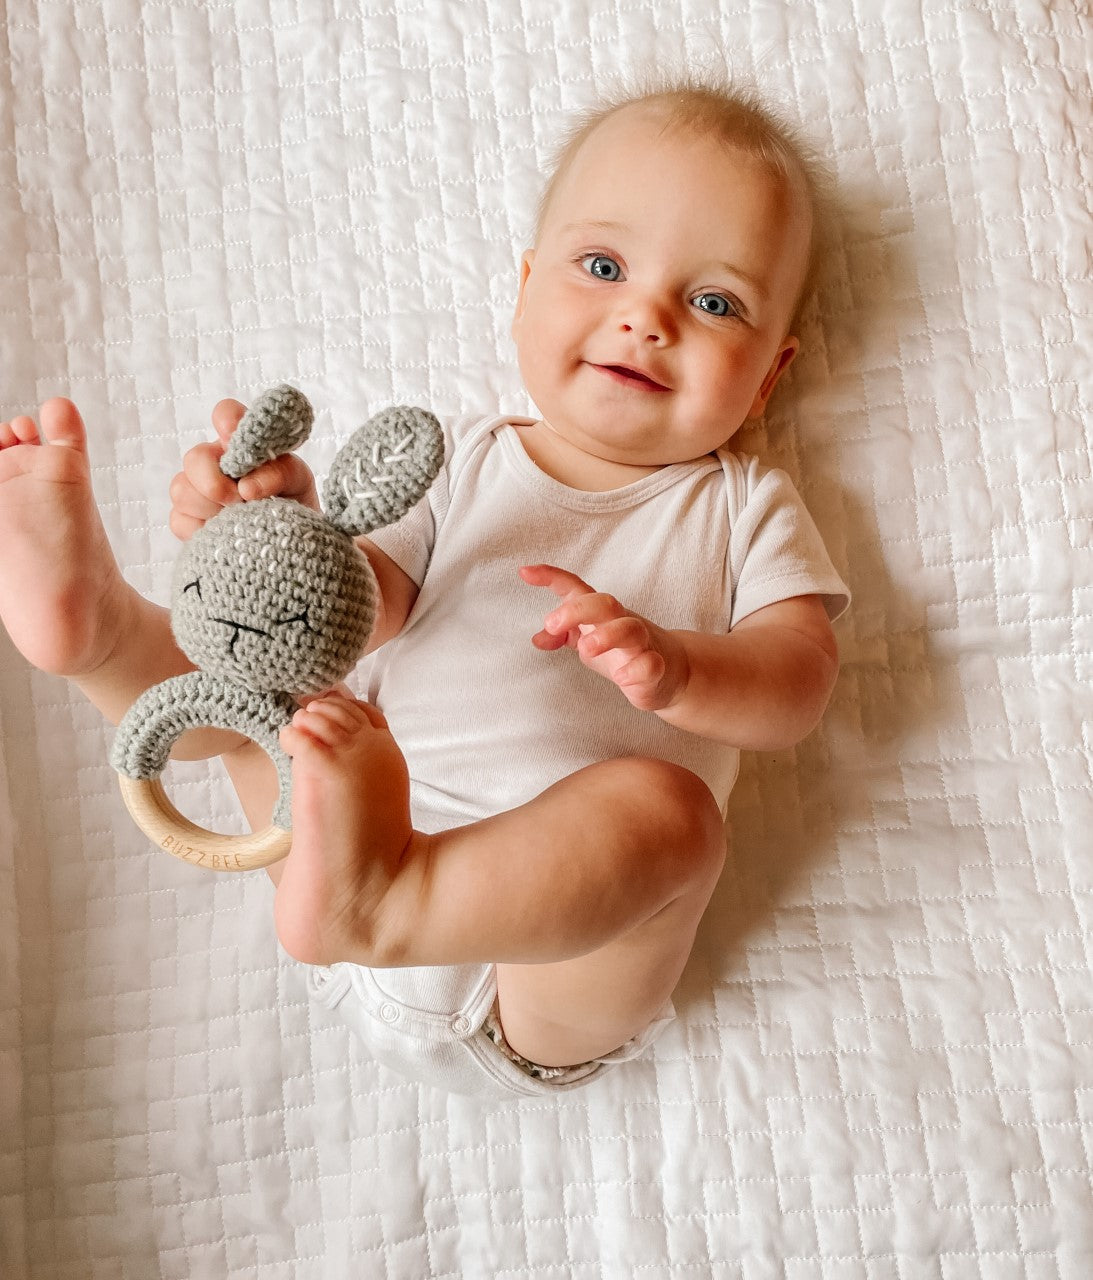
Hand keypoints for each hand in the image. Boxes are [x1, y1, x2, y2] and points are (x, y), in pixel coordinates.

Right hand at [168, 398, 320, 539]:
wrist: (288, 537)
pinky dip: (203, 529)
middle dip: (215, 482)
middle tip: (241, 499)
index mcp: (241, 443)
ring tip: (240, 518)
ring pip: (182, 490)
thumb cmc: (293, 501)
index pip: (226, 414)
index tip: (234, 440)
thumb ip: (281, 473)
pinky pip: (179, 520)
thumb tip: (246, 487)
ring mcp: (196, 488)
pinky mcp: (186, 518)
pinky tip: (225, 532)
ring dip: (213, 508)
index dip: (227, 421)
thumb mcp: (298, 481)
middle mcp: (215, 461)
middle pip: (194, 458)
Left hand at [520, 564, 688, 711]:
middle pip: (604, 602)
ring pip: (630, 628)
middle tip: (552, 623)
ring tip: (586, 650)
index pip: (576, 589)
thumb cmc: (625, 651)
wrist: (672, 671)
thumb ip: (563, 636)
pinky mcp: (656, 668)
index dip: (551, 578)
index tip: (525, 573)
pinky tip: (621, 678)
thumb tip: (538, 638)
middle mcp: (623, 621)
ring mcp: (643, 643)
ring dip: (607, 636)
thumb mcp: (590, 640)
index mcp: (603, 613)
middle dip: (577, 609)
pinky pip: (649, 664)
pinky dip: (635, 670)